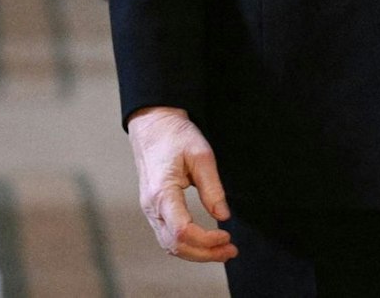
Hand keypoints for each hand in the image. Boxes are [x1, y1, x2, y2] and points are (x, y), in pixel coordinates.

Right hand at [127, 107, 237, 262]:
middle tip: (230, 251)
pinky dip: (186, 246)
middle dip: (205, 254)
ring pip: (169, 245)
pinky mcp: (152, 209)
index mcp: (162, 192)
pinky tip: (203, 243)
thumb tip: (223, 216)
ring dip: (196, 253)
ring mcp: (149, 209)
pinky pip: (166, 236)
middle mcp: (151, 206)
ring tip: (221, 250)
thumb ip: (213, 188)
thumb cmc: (175, 135)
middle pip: (175, 245)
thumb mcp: (201, 156)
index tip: (227, 235)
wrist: (153, 124)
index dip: (206, 240)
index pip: (183, 231)